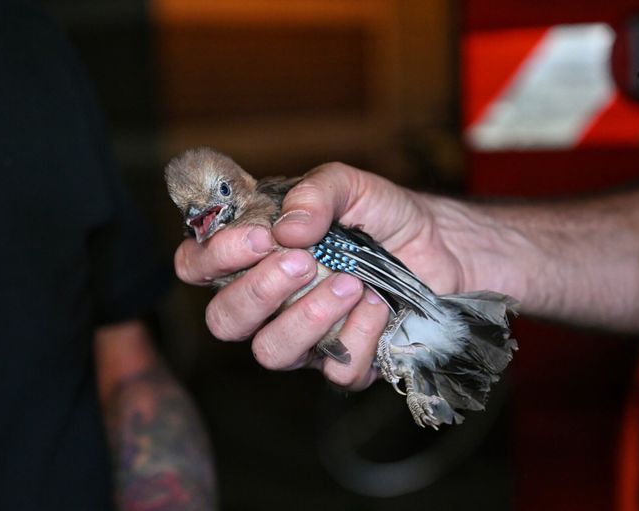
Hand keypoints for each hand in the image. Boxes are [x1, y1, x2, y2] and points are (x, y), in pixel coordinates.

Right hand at [174, 163, 465, 388]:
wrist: (441, 245)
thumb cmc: (384, 215)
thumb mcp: (350, 185)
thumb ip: (315, 192)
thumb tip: (288, 229)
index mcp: (255, 256)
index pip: (197, 267)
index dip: (213, 257)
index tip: (261, 237)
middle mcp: (270, 302)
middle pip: (225, 320)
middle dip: (259, 292)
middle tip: (303, 261)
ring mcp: (304, 337)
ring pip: (271, 353)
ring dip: (308, 316)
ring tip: (350, 282)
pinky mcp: (344, 361)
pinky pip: (334, 371)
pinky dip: (358, 335)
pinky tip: (377, 304)